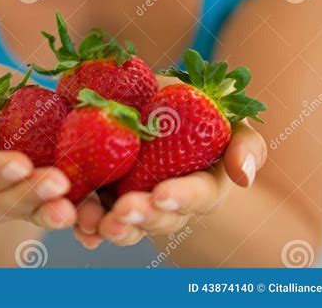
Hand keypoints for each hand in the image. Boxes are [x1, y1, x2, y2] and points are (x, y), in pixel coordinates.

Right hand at [0, 61, 76, 230]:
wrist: (14, 97)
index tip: (19, 163)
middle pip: (3, 203)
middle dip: (30, 194)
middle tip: (57, 183)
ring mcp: (17, 197)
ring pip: (31, 212)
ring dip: (51, 210)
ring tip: (71, 208)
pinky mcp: (47, 194)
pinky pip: (59, 207)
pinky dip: (76, 213)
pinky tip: (90, 211)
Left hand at [74, 119, 266, 248]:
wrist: (151, 95)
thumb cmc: (196, 106)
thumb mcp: (226, 115)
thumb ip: (244, 143)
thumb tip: (244, 176)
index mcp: (203, 184)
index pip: (198, 197)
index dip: (181, 198)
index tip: (162, 194)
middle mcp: (168, 201)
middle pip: (158, 219)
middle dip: (141, 216)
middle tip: (124, 210)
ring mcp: (135, 200)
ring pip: (125, 225)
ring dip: (110, 226)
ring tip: (93, 221)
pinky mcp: (105, 194)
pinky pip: (96, 215)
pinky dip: (85, 224)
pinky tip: (76, 224)